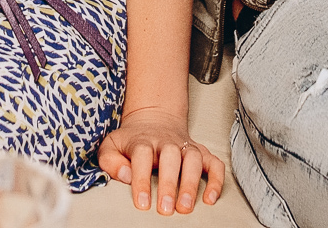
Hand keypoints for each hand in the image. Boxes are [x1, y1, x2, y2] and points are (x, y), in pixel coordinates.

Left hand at [98, 106, 224, 214]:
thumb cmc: (131, 140)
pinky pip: (215, 163)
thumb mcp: (111, 145)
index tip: (142, 203)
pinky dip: (217, 179)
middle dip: (169, 184)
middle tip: (166, 209)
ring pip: (193, 159)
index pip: (142, 156)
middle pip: (170, 157)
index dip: (142, 179)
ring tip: (186, 207)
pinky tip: (211, 198)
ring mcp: (185, 145)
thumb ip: (110, 160)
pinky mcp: (201, 152)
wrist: (154, 119)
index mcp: (143, 141)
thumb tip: (124, 175)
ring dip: (191, 183)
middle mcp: (166, 142)